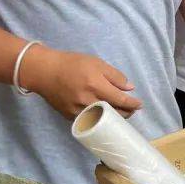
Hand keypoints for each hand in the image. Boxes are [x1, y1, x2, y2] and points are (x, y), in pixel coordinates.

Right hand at [19, 45, 141, 119]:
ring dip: (114, 118)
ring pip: (103, 120)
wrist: (45, 72)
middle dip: (126, 112)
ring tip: (121, 113)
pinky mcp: (70, 117)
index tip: (139, 104)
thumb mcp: (96, 63)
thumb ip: (114, 76)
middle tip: (132, 110)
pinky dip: (99, 119)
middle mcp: (88, 101)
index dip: (132, 104)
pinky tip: (104, 115)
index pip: (120, 100)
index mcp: (96, 86)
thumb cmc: (72, 63)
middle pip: (114, 113)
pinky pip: (90, 120)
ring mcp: (78, 111)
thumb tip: (129, 88)